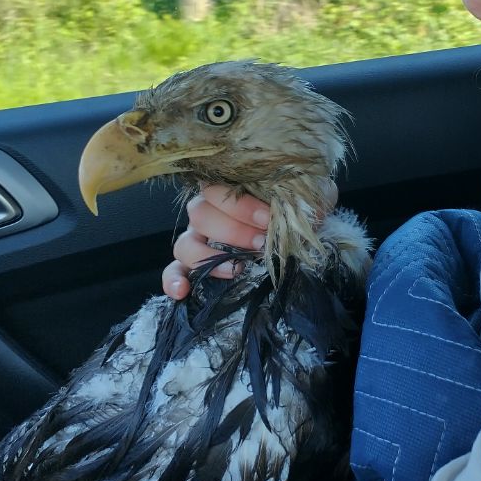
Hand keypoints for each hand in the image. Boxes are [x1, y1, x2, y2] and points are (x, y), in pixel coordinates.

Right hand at [162, 181, 337, 300]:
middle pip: (201, 215)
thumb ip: (307, 199)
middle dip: (233, 232)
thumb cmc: (295, 208)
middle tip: (261, 244)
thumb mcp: (307, 197)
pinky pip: (173, 270)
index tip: (269, 219)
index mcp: (227, 189)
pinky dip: (173, 280)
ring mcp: (196, 237)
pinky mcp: (191, 264)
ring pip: (185, 243)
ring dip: (208, 258)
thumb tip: (307, 211)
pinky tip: (182, 292)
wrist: (296, 228)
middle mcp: (207, 210)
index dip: (241, 206)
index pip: (218, 188)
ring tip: (237, 269)